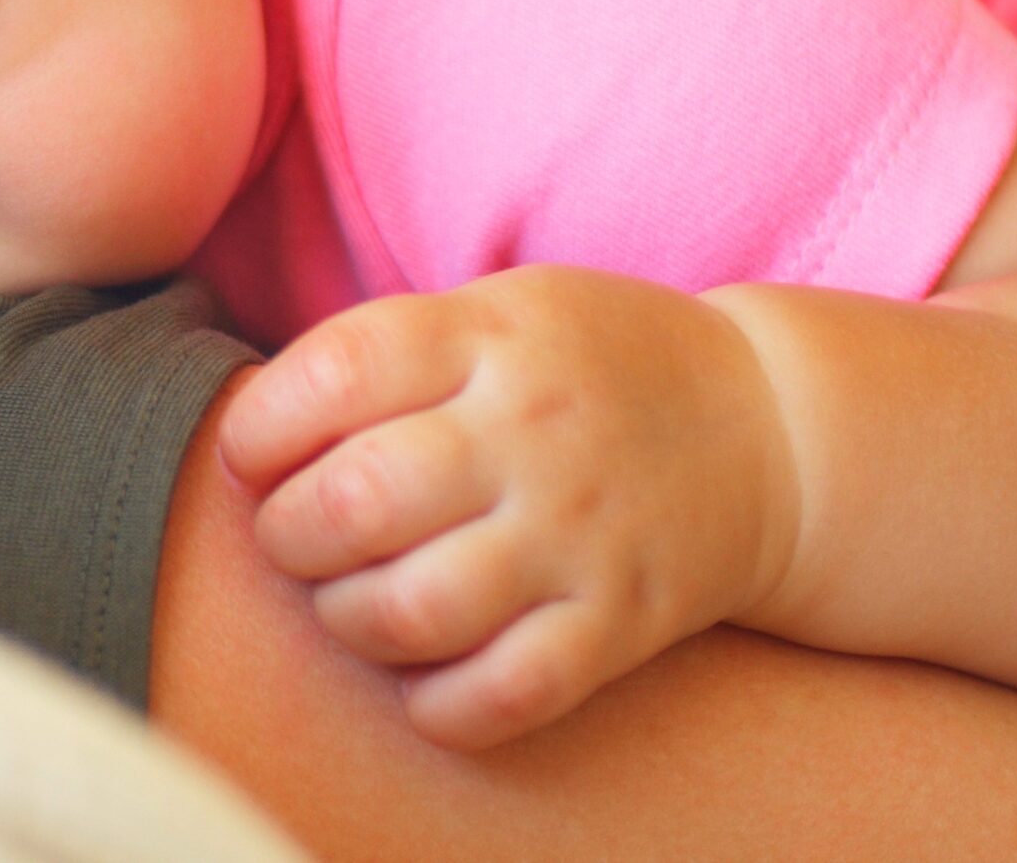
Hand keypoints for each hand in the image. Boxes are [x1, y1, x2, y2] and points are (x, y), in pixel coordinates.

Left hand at [219, 266, 799, 749]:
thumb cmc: (584, 364)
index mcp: (490, 335)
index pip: (336, 373)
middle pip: (358, 499)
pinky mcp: (623, 623)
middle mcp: (535, 431)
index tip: (250, 454)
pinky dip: (437, 705)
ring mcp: (582, 533)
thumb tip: (246, 435)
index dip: (260, 425)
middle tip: (293, 536)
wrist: (771, 427)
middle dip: (288, 533)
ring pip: (414, 610)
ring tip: (346, 601)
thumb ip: (384, 355)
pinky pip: (505, 694)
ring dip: (346, 619)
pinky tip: (419, 677)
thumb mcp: (495, 311)